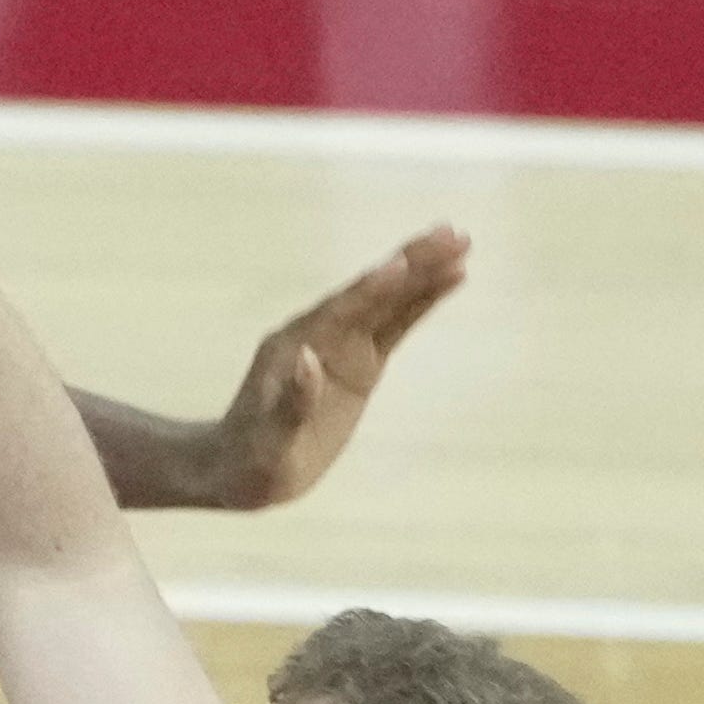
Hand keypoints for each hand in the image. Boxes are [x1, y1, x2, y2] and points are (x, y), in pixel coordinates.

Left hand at [194, 227, 469, 513]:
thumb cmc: (251, 459)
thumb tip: (308, 359)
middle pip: (372, 293)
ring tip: (462, 244)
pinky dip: (422, 302)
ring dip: (424, 273)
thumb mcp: (268, 442)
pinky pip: (397, 325)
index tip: (402, 262)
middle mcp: (320, 335)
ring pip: (390, 302)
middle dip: (410, 264)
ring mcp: (342, 345)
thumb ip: (291, 403)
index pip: (340, 310)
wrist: (241, 470)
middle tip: (453, 233)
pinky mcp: (361, 362)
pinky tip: (451, 279)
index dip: (372, 288)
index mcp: (295, 346)